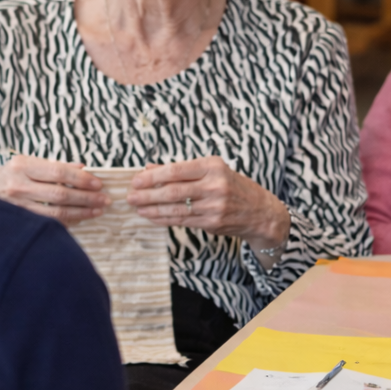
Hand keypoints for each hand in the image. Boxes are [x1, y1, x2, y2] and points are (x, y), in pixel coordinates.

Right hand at [0, 156, 109, 225]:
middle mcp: (18, 185)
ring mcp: (18, 206)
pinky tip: (79, 219)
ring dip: (81, 212)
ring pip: (56, 212)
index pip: (59, 172)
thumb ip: (53, 166)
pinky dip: (67, 222)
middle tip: (104, 200)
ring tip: (97, 211)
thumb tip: (83, 167)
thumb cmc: (7, 178)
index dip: (82, 179)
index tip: (98, 183)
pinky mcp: (20, 222)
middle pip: (60, 194)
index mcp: (22, 166)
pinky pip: (48, 223)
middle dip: (86, 198)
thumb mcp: (26, 164)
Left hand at [126, 157, 289, 250]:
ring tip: (137, 207)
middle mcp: (215, 185)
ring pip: (175, 208)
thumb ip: (180, 169)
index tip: (136, 179)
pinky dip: (163, 219)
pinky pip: (182, 220)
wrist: (260, 212)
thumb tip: (149, 167)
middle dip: (148, 194)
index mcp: (213, 166)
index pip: (176, 170)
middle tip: (130, 196)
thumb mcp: (211, 170)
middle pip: (173, 190)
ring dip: (152, 209)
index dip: (153, 176)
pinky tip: (151, 216)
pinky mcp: (212, 223)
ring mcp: (214, 206)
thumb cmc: (232, 186)